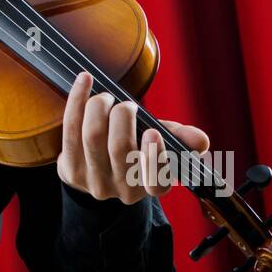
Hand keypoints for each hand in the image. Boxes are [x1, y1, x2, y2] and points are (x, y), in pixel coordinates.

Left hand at [57, 71, 209, 203]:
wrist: (98, 172)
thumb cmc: (137, 150)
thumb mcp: (163, 145)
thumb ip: (181, 139)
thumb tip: (201, 141)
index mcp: (152, 186)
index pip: (157, 181)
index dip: (155, 157)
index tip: (153, 131)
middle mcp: (124, 190)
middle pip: (120, 148)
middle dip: (122, 116)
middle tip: (125, 105)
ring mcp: (95, 183)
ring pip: (93, 138)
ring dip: (98, 107)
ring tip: (104, 98)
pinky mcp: (70, 171)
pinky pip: (70, 130)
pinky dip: (77, 100)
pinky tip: (84, 81)